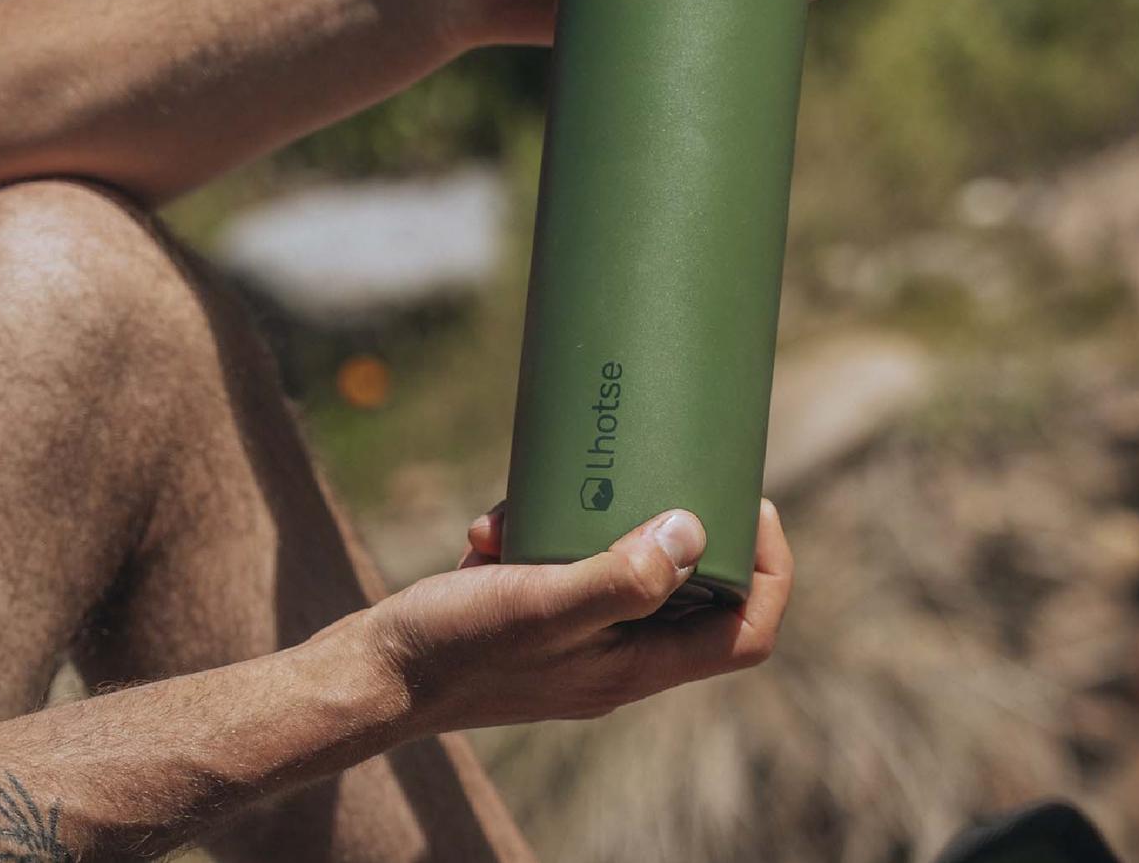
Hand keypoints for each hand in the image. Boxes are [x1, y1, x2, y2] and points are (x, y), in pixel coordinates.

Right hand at [359, 502, 793, 733]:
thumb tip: (692, 528)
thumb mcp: (539, 603)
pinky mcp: (532, 615)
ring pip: (617, 565)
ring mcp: (574, 638)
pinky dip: (533, 534)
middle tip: (660, 463)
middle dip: (676, 523)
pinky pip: (559, 563)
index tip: (750, 500)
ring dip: (586, 520)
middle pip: (691, 591)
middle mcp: (615, 656)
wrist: (368, 675)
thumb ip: (619, 576)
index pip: (746, 632)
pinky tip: (489, 528)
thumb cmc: (453, 647)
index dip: (770, 568)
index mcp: (636, 666)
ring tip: (530, 505)